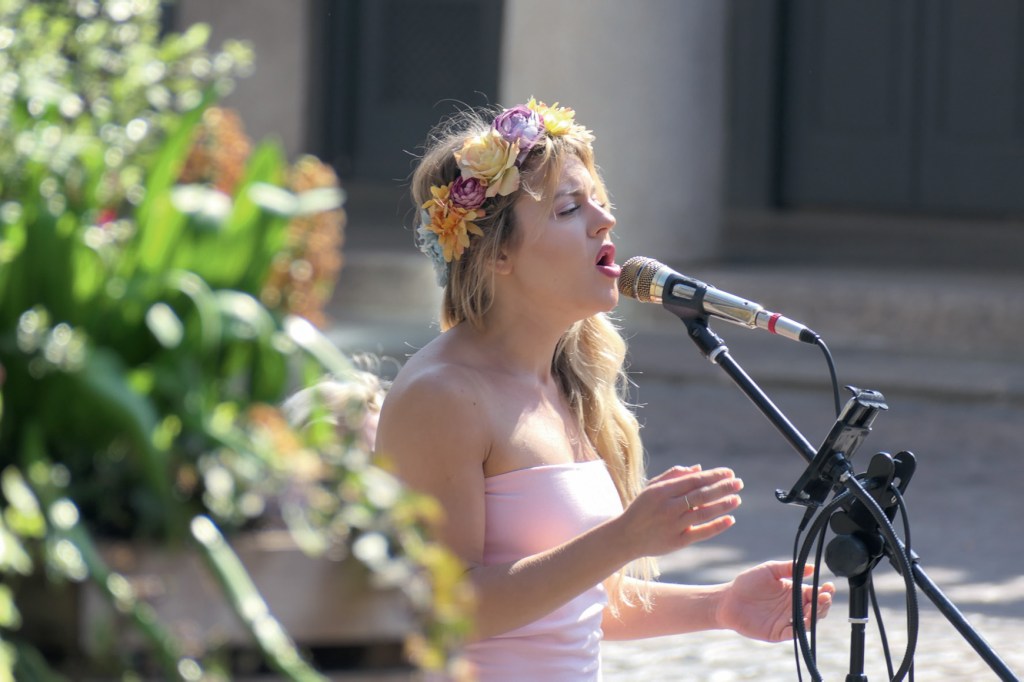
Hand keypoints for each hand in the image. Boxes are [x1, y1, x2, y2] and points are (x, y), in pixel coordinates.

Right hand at [616, 465, 742, 559]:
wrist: (625, 537)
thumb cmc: (641, 509)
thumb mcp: (652, 488)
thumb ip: (673, 476)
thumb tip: (698, 468)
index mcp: (662, 491)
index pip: (694, 480)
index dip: (713, 476)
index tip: (729, 473)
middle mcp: (668, 507)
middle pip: (701, 495)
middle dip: (722, 488)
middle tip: (739, 483)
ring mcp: (673, 525)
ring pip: (703, 513)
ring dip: (723, 505)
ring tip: (737, 499)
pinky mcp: (677, 542)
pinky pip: (701, 533)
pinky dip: (717, 526)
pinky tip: (730, 519)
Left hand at [716, 560, 835, 642]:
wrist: (728, 599)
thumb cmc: (747, 583)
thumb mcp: (769, 570)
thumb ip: (788, 568)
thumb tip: (811, 566)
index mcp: (793, 592)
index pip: (815, 593)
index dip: (824, 591)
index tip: (828, 587)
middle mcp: (793, 607)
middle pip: (816, 609)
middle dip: (823, 604)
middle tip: (823, 597)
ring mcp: (786, 621)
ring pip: (809, 622)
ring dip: (815, 616)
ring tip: (814, 607)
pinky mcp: (778, 632)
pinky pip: (793, 633)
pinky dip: (800, 629)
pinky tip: (803, 621)